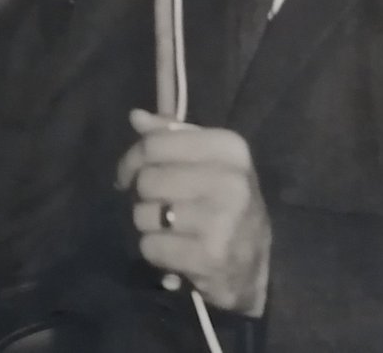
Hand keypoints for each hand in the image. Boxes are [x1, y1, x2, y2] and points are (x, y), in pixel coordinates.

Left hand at [116, 110, 270, 315]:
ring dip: (148, 225)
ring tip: (172, 229)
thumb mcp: (206, 162)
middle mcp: (231, 181)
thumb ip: (170, 136)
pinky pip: (150, 246)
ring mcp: (223, 220)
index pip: (155, 143)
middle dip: (143, 196)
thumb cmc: (223, 204)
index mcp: (230, 149)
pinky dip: (155, 251)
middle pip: (147, 179)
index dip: (133, 159)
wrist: (252, 266)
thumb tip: (136, 116)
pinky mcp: (211, 257)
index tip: (131, 173)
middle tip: (160, 206)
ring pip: (143, 214)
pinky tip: (176, 251)